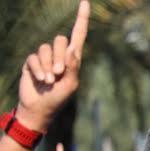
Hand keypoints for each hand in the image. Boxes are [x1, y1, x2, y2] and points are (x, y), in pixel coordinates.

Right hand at [17, 1, 88, 131]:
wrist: (39, 108)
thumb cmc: (59, 98)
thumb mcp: (70, 85)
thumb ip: (73, 67)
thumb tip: (73, 49)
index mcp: (73, 59)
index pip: (79, 34)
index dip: (82, 18)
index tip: (85, 2)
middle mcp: (59, 55)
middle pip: (60, 40)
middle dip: (60, 57)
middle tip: (59, 74)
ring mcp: (44, 58)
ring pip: (46, 48)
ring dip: (48, 65)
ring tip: (50, 80)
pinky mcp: (31, 62)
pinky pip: (33, 57)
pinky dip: (38, 69)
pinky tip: (42, 80)